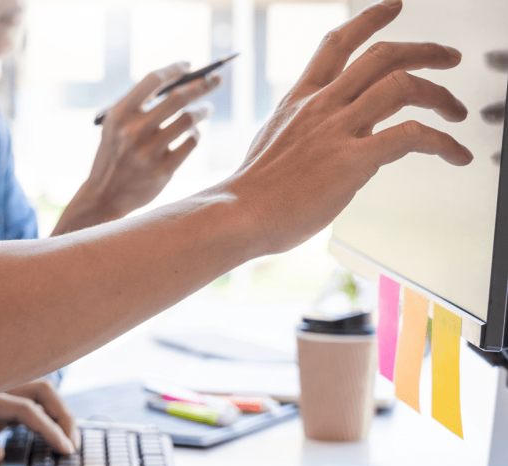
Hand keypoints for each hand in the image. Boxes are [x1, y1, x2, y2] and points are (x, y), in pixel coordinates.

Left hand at [0, 379, 76, 465]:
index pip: (22, 405)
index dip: (47, 426)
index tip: (64, 449)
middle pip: (36, 389)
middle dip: (61, 412)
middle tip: (73, 443)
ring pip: (34, 395)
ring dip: (55, 413)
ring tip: (68, 440)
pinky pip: (25, 407)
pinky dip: (44, 419)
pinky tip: (51, 438)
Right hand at [53, 63, 220, 233]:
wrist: (103, 197)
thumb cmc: (114, 155)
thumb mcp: (115, 127)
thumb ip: (138, 107)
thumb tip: (182, 83)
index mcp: (119, 115)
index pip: (153, 80)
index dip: (174, 69)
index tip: (189, 66)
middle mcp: (133, 131)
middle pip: (178, 98)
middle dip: (202, 84)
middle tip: (216, 79)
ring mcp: (148, 152)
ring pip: (189, 120)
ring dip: (203, 110)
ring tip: (208, 108)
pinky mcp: (162, 170)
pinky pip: (191, 143)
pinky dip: (196, 135)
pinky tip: (194, 134)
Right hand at [224, 0, 471, 255]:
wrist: (237, 215)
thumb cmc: (251, 194)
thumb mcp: (273, 146)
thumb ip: (303, 136)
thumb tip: (327, 146)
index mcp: (299, 101)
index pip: (336, 44)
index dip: (369, 19)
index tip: (393, 7)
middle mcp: (321, 106)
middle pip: (383, 55)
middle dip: (425, 50)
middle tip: (449, 58)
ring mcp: (337, 130)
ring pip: (403, 85)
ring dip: (441, 94)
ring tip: (457, 111)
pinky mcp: (353, 160)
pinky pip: (412, 136)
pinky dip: (444, 142)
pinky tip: (456, 154)